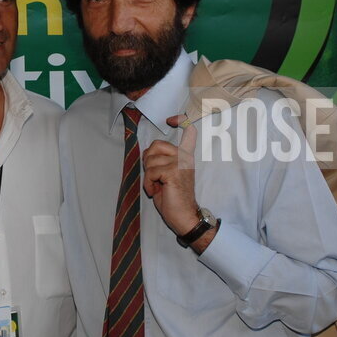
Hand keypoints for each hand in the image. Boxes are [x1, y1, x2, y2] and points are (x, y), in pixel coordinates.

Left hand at [142, 114, 199, 235]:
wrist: (184, 217)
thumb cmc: (173, 198)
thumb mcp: (166, 175)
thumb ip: (161, 161)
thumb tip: (147, 152)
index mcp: (185, 156)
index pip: (189, 131)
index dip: (181, 120)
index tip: (172, 119)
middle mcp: (184, 157)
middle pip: (155, 145)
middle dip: (148, 162)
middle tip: (155, 177)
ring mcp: (180, 163)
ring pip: (150, 161)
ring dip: (148, 177)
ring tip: (158, 187)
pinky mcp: (173, 172)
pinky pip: (150, 172)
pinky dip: (148, 184)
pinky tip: (157, 191)